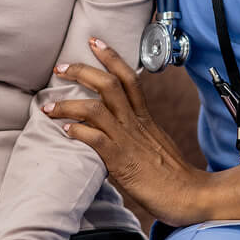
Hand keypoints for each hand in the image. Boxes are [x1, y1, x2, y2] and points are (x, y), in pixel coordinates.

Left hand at [45, 38, 210, 226]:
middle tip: (61, 67)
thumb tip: (117, 133)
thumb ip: (137, 134)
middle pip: (110, 84)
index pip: (129, 78)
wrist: (190, 196)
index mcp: (145, 118)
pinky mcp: (122, 162)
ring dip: (68, 105)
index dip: (111, 57)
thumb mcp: (155, 145)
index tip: (94, 42)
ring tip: (49, 107)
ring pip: (96, 109)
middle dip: (82, 71)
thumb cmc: (173, 176)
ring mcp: (128, 141)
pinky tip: (66, 131)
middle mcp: (136, 124)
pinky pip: (97, 140)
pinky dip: (79, 132)